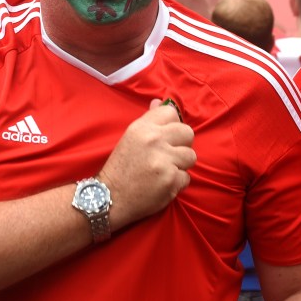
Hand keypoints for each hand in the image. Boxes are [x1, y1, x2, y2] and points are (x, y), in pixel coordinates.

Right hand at [97, 99, 195, 228]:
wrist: (109, 199)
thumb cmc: (120, 167)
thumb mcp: (130, 137)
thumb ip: (148, 120)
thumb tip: (159, 102)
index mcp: (143, 128)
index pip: (172, 113)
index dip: (172, 126)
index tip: (165, 137)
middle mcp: (154, 141)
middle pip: (188, 133)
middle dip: (181, 145)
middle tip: (168, 155)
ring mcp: (164, 161)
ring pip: (191, 156)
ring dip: (181, 165)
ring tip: (165, 170)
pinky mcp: (171, 180)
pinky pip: (187, 177)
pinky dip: (177, 183)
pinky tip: (162, 184)